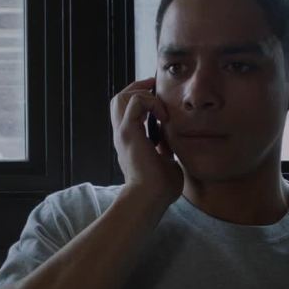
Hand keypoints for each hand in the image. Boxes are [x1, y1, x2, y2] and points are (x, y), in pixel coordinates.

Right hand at [110, 77, 182, 204]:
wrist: (150, 199)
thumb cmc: (160, 188)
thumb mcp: (165, 162)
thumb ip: (165, 150)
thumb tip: (171, 143)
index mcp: (130, 141)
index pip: (127, 111)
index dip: (143, 100)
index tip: (162, 103)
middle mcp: (122, 134)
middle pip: (118, 99)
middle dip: (138, 89)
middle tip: (157, 90)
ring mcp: (122, 133)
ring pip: (121, 97)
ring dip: (142, 93)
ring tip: (159, 102)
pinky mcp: (128, 132)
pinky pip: (135, 102)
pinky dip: (151, 102)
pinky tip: (164, 116)